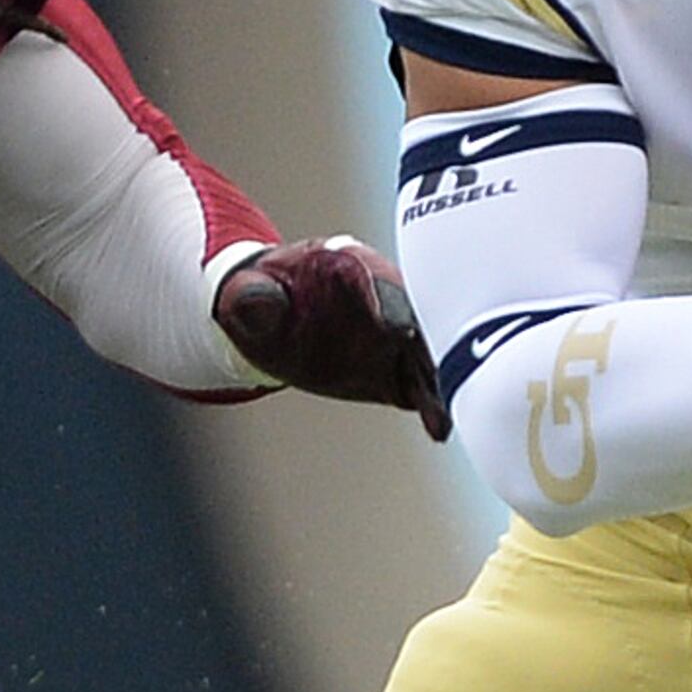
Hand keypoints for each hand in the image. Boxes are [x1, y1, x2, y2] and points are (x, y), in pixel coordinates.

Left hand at [215, 239, 452, 439]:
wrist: (267, 321)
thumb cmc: (256, 296)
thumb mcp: (246, 292)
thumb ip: (253, 296)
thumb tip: (255, 299)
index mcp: (349, 264)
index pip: (377, 278)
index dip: (389, 300)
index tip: (398, 329)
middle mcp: (385, 296)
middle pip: (421, 316)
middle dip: (435, 341)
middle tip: (446, 371)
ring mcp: (394, 334)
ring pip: (428, 354)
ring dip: (441, 380)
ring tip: (446, 412)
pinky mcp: (395, 367)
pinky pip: (419, 385)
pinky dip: (432, 403)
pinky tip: (441, 427)